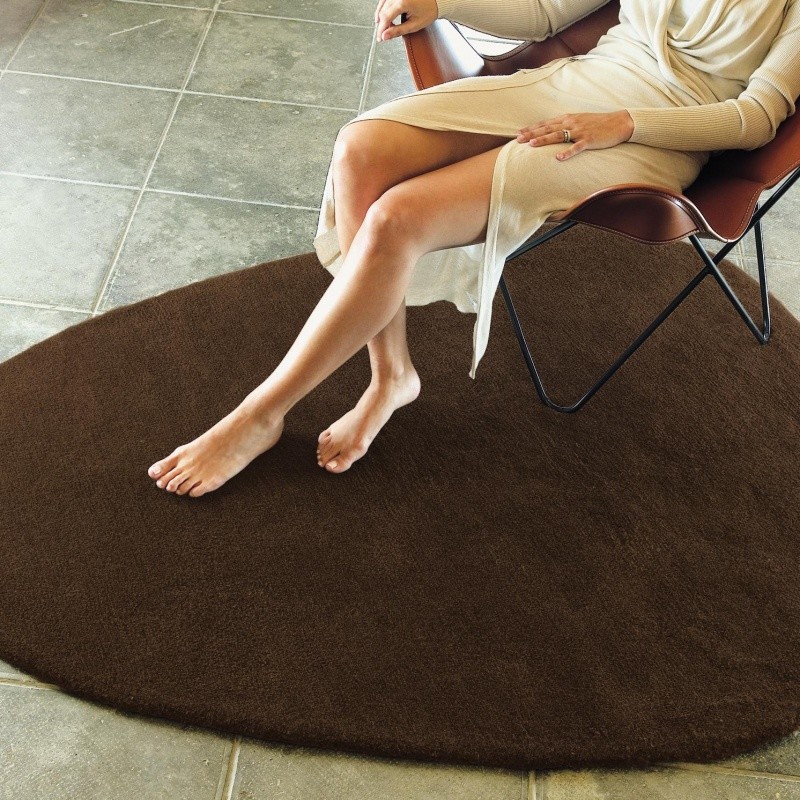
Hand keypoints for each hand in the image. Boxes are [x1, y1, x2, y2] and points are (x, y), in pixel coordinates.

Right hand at [375, 0, 438, 41]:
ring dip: (381, 16)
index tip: (380, 38)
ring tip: (383, 26)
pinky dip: (383, 7)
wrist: (436, 1)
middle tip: (382, 35)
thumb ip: (397, 31)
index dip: (381, 30)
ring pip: (382, 4)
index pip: (386, 18)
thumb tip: (385, 36)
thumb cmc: (428, 11)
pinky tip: (384, 15)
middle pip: (383, 11)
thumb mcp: (413, 25)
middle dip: (381, 24)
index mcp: (402, 2)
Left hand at [516, 111, 634, 160]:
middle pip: (548, 128)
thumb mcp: (579, 121)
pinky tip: (558, 158)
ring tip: (532, 145)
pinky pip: (576, 147)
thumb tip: (551, 132)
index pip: (546, 123)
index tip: (518, 133)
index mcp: (568, 118)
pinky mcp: (589, 140)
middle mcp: (572, 123)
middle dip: (532, 134)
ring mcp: (580, 131)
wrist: (619, 123)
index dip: (532, 128)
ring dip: (544, 140)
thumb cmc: (598, 123)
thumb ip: (565, 126)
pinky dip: (567, 152)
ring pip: (559, 136)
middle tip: (518, 140)